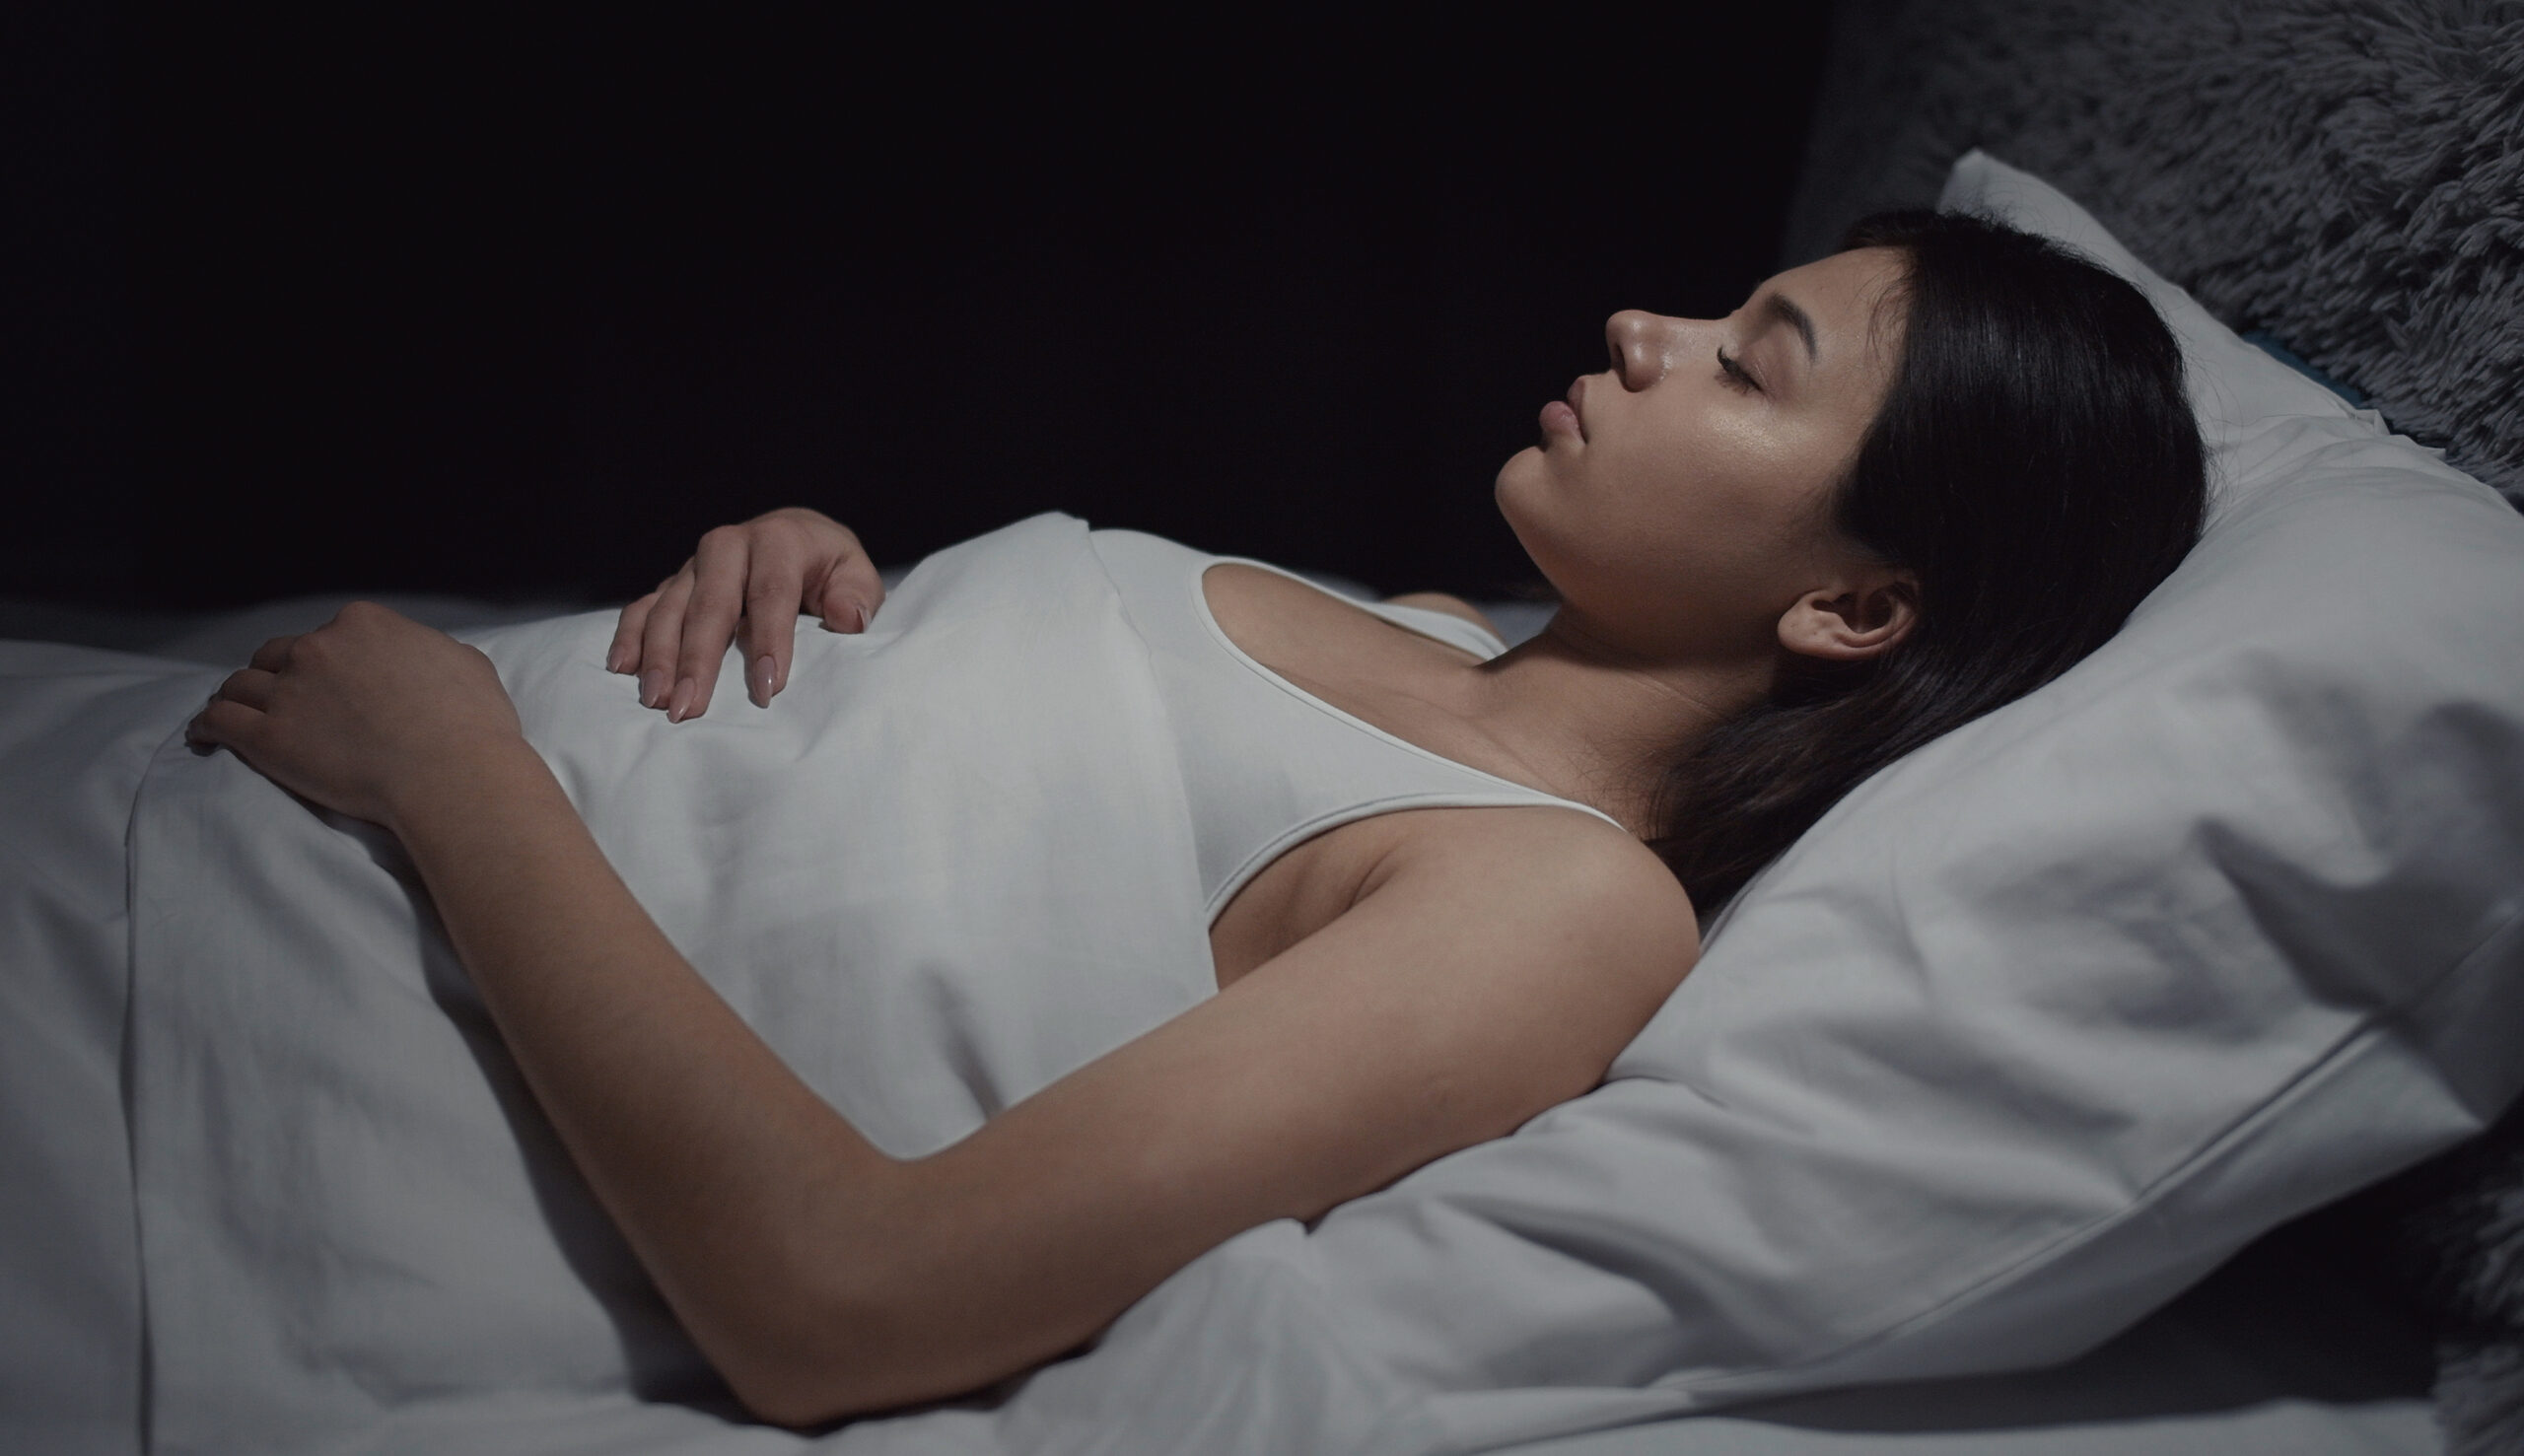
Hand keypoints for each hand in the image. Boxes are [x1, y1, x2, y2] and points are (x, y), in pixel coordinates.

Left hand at [184, 601, 526, 830]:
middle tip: (286, 699)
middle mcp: (319, 649)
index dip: (328, 658)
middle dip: (279, 673)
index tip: (332, 680)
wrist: (450, 774)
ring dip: (238, 697)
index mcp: (364, 624)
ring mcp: (288, 692)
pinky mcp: (267, 738)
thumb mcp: (469, 666)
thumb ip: (436, 653)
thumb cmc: (471, 724)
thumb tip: (431, 659)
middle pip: (278, 655)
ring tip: (236, 712)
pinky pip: (219, 721)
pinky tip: (203, 736)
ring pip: (241, 685)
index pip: (329, 633)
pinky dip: (207, 726)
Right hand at [608, 507, 885, 720]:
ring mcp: (695, 566)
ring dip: (659, 655)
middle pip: (710, 604)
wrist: (796, 537)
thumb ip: (856, 594)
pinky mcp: (673, 583)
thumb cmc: (829, 568)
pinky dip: (630, 635)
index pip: (771, 593)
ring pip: (670, 608)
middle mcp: (729, 547)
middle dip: (698, 658)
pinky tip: (622, 669)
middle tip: (688, 708)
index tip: (768, 689)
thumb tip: (846, 617)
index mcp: (778, 541)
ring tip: (656, 700)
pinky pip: (643, 607)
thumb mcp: (855, 573)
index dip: (769, 640)